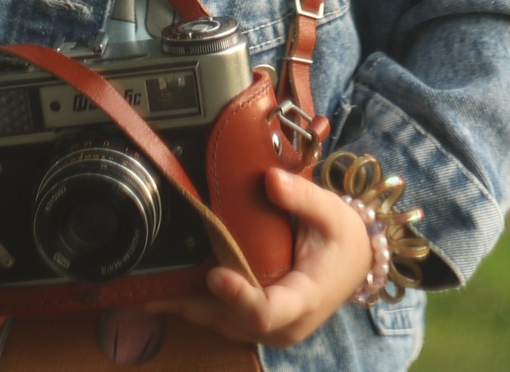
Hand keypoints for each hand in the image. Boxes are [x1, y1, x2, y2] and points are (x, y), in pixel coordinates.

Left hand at [147, 167, 372, 347]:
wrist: (358, 261)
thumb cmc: (344, 239)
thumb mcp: (330, 212)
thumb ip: (302, 197)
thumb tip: (270, 179)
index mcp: (305, 298)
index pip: (265, 311)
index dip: (237, 298)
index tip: (214, 275)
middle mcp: (287, 324)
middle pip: (234, 322)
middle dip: (197, 305)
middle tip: (157, 291)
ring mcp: (274, 329)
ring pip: (225, 325)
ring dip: (191, 309)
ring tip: (151, 296)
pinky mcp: (262, 325)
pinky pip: (226, 321)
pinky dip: (200, 308)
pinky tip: (168, 297)